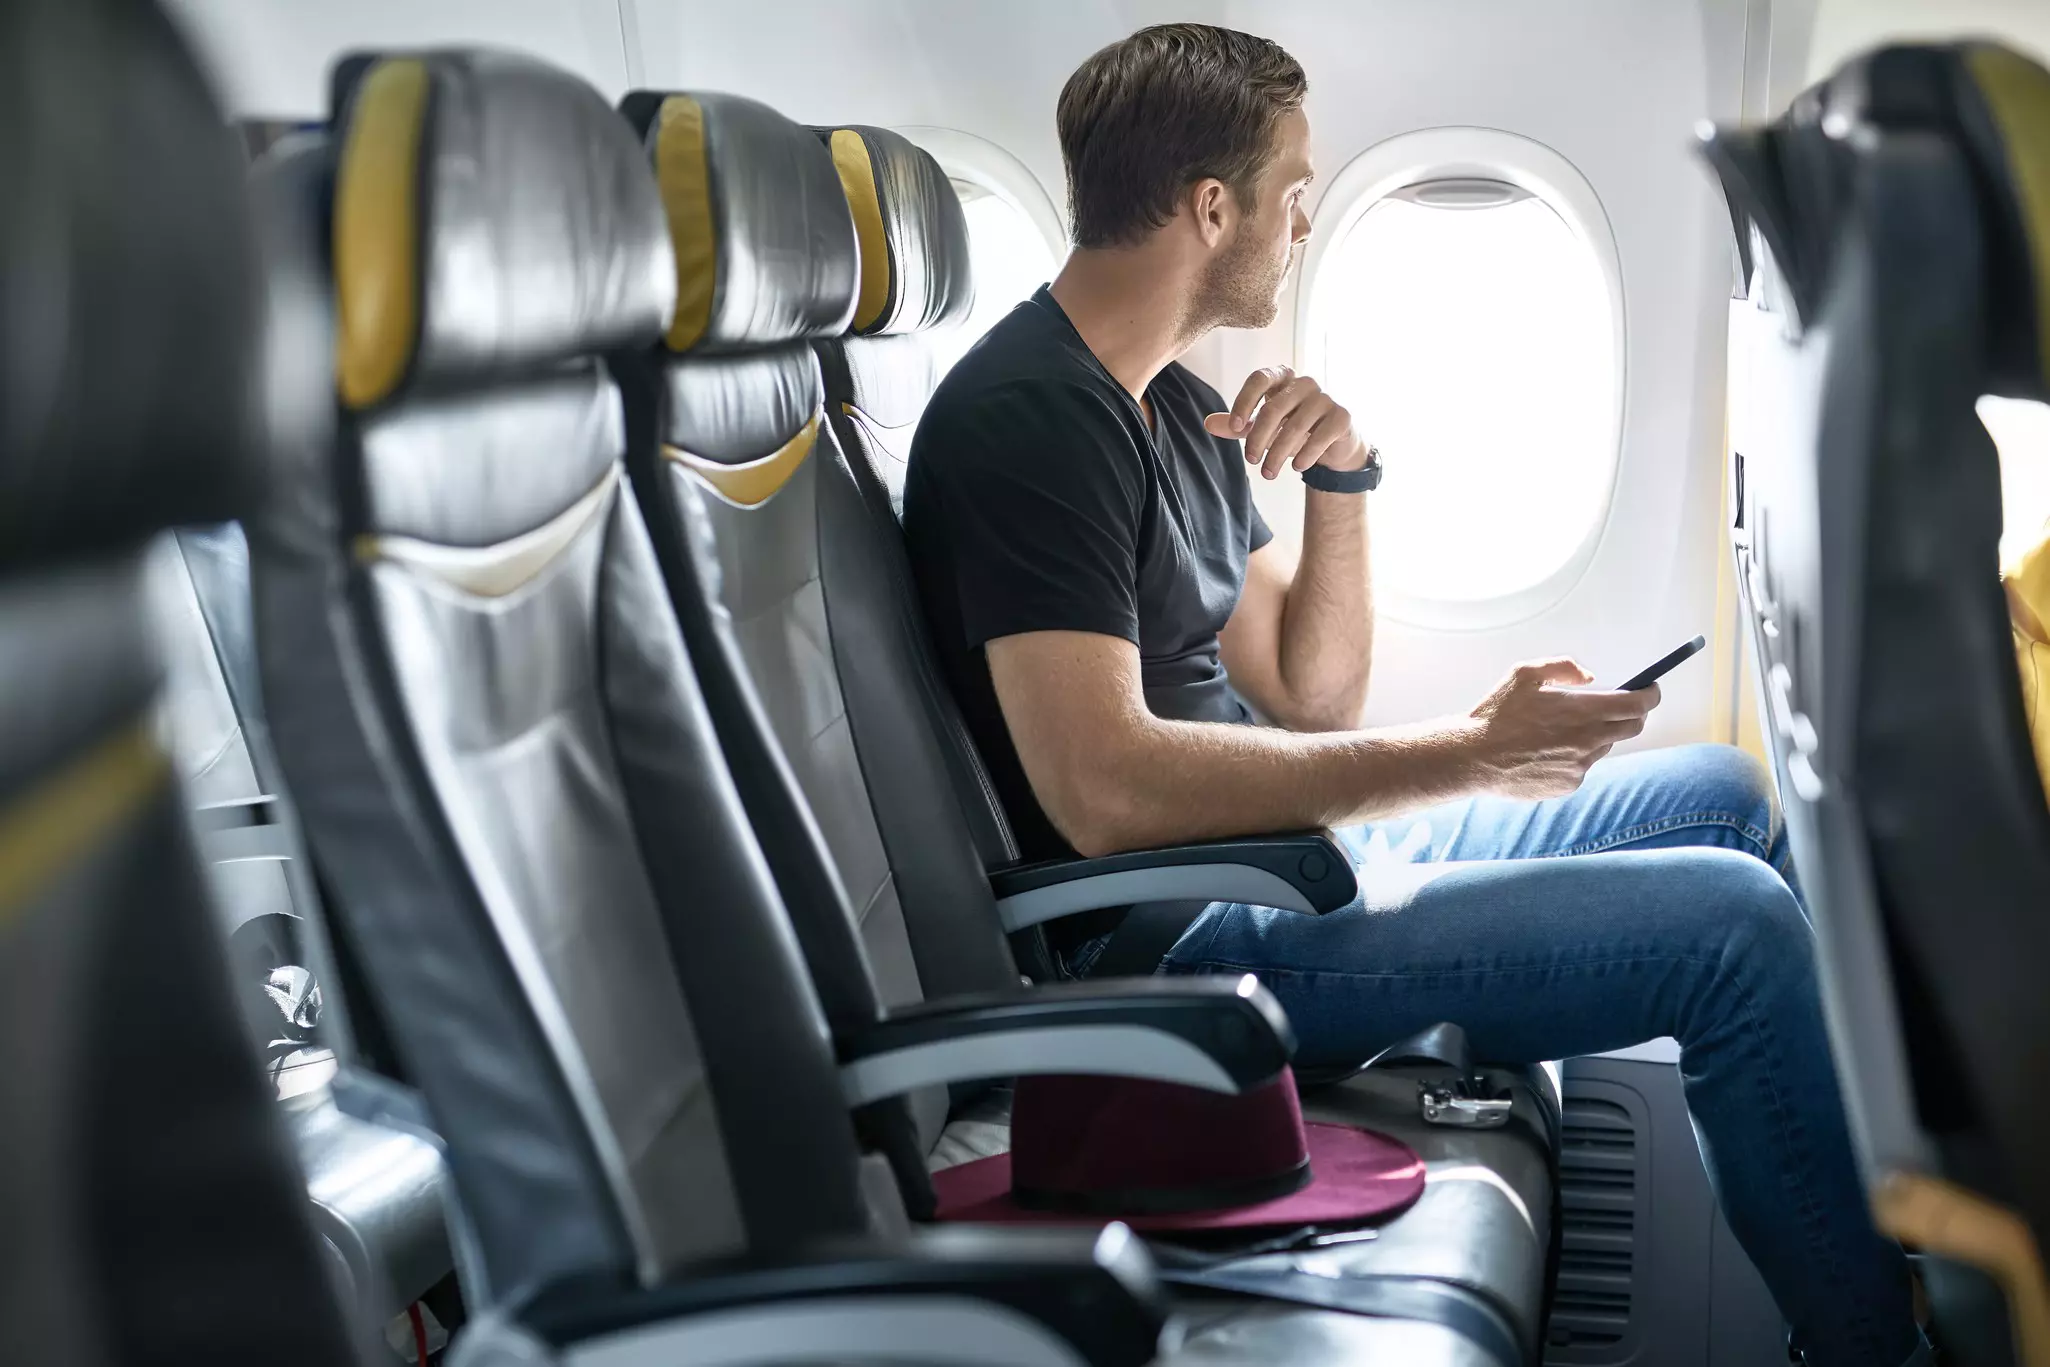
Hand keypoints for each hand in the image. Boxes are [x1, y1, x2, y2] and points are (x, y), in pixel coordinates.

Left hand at [1204, 366, 1368, 481]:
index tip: (1234, 428)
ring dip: (1278, 453)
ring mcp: (1326, 398)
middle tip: (1251, 461)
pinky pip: (1321, 435)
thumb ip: (1238, 425)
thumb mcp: (1263, 428)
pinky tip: (1297, 467)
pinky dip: (1306, 454)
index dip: (1244, 401)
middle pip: (1274, 407)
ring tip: (1268, 473)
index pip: (1259, 378)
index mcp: (1282, 378)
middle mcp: (1305, 383)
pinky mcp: (1342, 416)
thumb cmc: (1293, 429)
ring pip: (1295, 425)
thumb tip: (1208, 423)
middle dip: (1258, 438)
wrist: (1333, 443)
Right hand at [1461, 659, 1659, 799]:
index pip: (1637, 704)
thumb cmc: (1495, 714)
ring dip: (1597, 734)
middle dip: (1633, 713)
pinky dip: (1574, 756)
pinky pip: (1582, 766)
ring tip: (1562, 730)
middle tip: (1620, 705)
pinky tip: (1545, 751)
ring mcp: (1579, 766)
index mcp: (1581, 711)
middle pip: (1632, 727)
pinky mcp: (1568, 785)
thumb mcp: (1523, 674)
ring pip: (1604, 746)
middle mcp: (1587, 740)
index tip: (1650, 690)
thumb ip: (1563, 668)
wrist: (1472, 758)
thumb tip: (1590, 678)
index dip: (1650, 695)